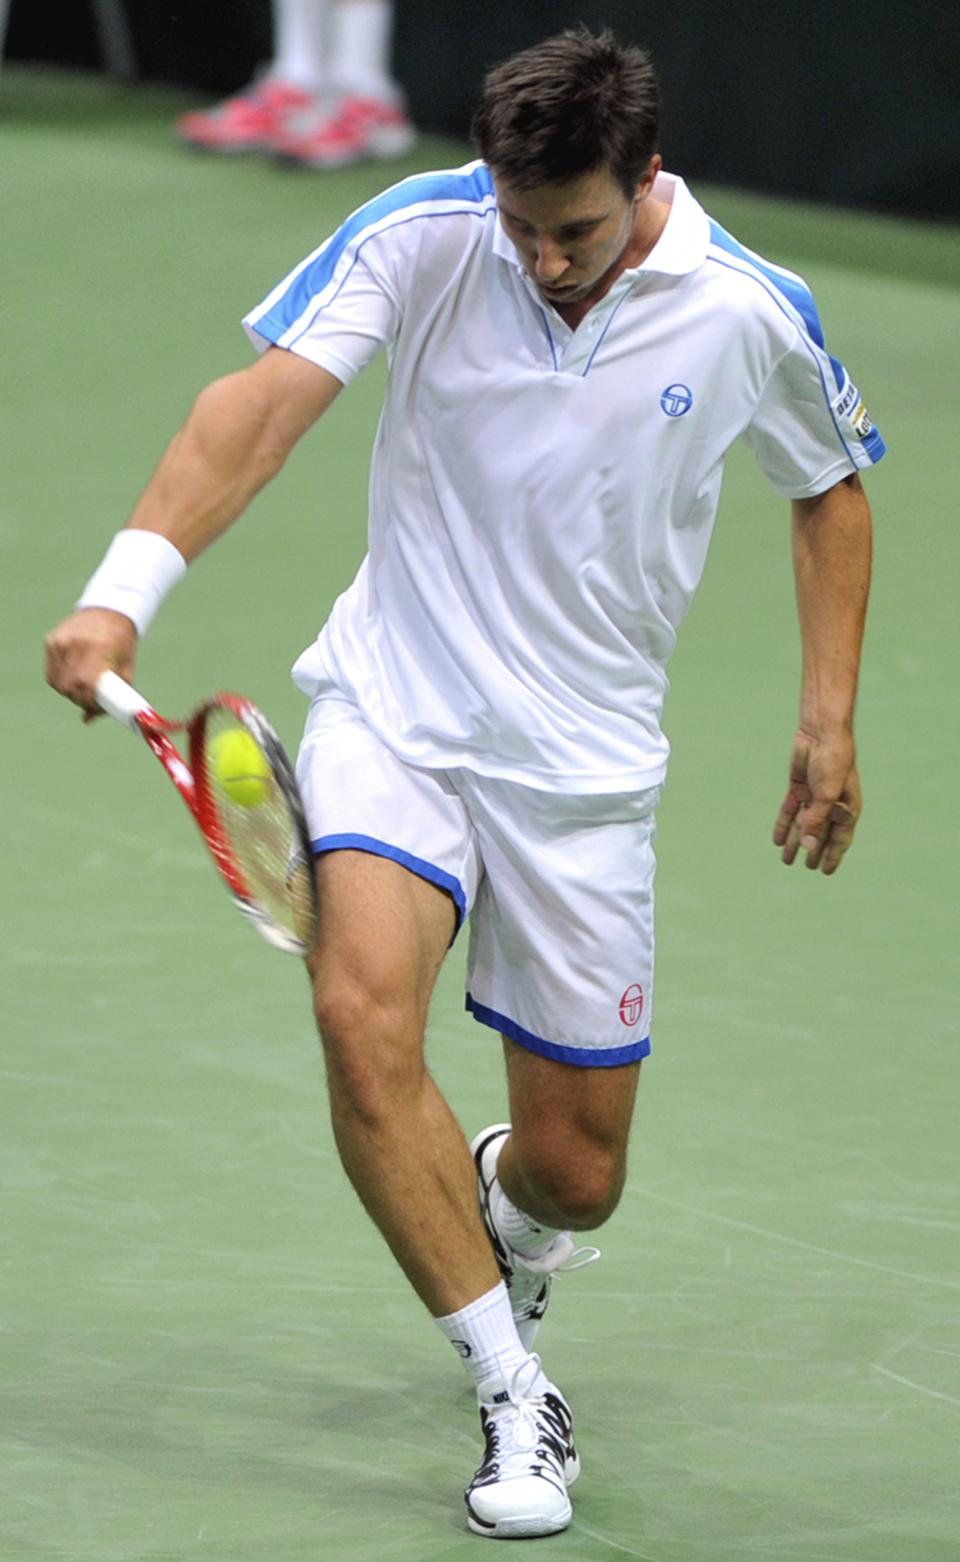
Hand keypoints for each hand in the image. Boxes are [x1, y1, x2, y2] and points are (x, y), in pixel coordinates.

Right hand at [44, 608, 137, 720]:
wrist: (110, 611)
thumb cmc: (122, 644)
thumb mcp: (126, 669)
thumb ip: (114, 697)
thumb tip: (87, 720)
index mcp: (99, 648)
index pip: (85, 684)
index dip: (89, 701)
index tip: (96, 706)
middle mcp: (77, 644)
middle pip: (69, 687)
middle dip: (79, 699)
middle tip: (91, 699)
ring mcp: (61, 641)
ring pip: (57, 683)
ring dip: (70, 691)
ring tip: (84, 686)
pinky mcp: (51, 641)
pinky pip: (52, 673)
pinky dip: (62, 680)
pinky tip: (74, 675)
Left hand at [772, 727, 860, 874]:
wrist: (821, 734)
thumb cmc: (834, 762)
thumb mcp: (826, 794)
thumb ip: (816, 820)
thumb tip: (807, 846)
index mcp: (847, 808)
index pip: (840, 838)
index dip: (833, 855)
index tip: (826, 872)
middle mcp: (831, 805)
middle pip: (819, 834)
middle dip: (812, 851)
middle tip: (806, 868)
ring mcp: (814, 796)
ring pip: (802, 824)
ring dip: (795, 841)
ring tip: (787, 860)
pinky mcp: (799, 788)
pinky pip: (790, 811)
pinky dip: (784, 825)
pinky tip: (778, 840)